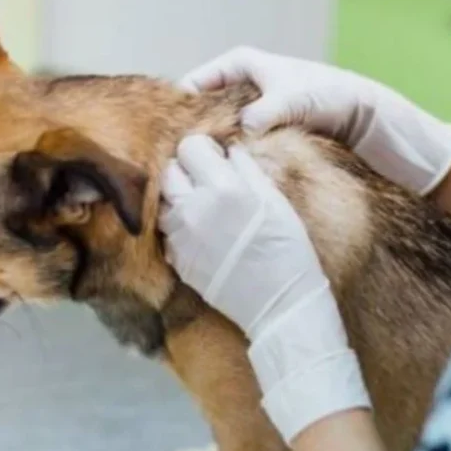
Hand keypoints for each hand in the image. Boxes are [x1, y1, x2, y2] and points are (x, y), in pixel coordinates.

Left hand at [159, 135, 370, 442]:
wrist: (281, 303)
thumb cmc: (288, 249)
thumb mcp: (275, 200)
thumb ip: (247, 170)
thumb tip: (228, 151)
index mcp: (223, 187)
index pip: (190, 147)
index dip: (204, 151)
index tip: (216, 160)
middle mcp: (194, 208)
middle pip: (169, 171)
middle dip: (186, 172)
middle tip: (208, 183)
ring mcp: (181, 236)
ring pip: (163, 202)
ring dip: (179, 200)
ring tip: (203, 209)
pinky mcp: (177, 260)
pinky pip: (168, 232)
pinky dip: (180, 228)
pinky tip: (203, 235)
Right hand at [179, 46, 450, 195]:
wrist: (361, 112)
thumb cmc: (328, 95)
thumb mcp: (294, 99)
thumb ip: (268, 110)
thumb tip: (246, 125)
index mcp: (240, 63)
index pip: (194, 83)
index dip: (179, 107)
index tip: (167, 134)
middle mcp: (240, 81)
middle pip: (202, 106)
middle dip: (192, 130)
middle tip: (177, 159)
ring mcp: (250, 105)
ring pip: (218, 125)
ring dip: (211, 145)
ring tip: (197, 171)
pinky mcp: (262, 126)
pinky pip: (236, 138)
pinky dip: (229, 152)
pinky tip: (223, 174)